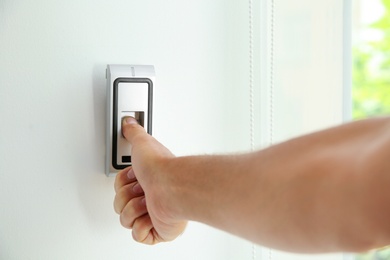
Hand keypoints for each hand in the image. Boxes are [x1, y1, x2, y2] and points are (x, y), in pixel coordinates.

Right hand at [113, 117, 186, 243]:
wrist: (172, 186)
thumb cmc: (160, 168)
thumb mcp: (142, 142)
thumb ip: (133, 132)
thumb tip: (129, 122)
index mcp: (146, 180)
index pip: (119, 188)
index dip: (123, 183)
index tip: (135, 176)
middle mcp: (150, 197)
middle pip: (120, 204)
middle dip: (127, 196)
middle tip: (141, 188)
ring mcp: (153, 215)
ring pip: (126, 219)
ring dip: (134, 209)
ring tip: (148, 200)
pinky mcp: (158, 231)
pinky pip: (139, 235)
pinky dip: (143, 226)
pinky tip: (152, 215)